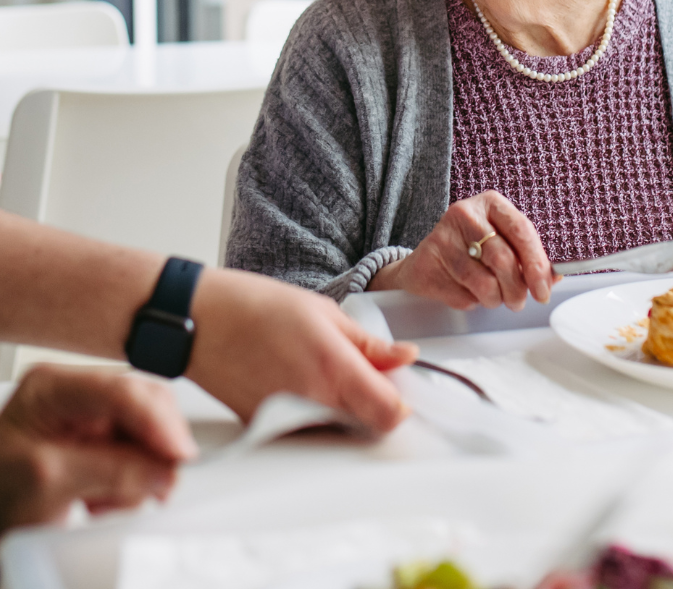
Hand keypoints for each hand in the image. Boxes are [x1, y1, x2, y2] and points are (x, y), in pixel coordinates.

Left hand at [0, 366, 195, 533]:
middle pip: (142, 404)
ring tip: (115, 500)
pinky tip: (108, 498)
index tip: (178, 453)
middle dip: (156, 446)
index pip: (119, 391)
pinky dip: (135, 479)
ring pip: (147, 430)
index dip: (156, 421)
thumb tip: (164, 470)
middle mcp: (76, 393)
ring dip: (144, 469)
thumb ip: (109, 472)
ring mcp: (90, 416)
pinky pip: (140, 451)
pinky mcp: (101, 439)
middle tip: (163, 483)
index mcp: (52, 387)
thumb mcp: (47, 483)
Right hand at [186, 269, 417, 428]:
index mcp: (334, 370)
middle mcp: (313, 404)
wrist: (200, 322)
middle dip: (373, 406)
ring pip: (337, 432)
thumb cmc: (256, 307)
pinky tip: (297, 380)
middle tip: (361, 373)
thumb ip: (368, 344)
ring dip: (343, 410)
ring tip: (319, 370)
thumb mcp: (324, 312)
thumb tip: (406, 356)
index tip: (398, 390)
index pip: (389, 415)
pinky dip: (313, 413)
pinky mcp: (267, 430)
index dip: (401, 405)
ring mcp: (287, 422)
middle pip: (366, 427)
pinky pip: (306, 431)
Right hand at [368, 190, 557, 309]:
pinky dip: (471, 301)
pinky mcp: (428, 261)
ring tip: (492, 297)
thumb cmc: (471, 249)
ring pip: (483, 282)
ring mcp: (444, 236)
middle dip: (516, 289)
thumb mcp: (501, 241)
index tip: (543, 290)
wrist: (426, 259)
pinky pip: (461, 294)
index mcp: (490, 203)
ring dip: (494, 299)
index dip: (537, 264)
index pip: (522, 230)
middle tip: (517, 302)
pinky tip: (465, 290)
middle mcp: (466, 214)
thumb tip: (554, 277)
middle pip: (503, 259)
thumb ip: (527, 256)